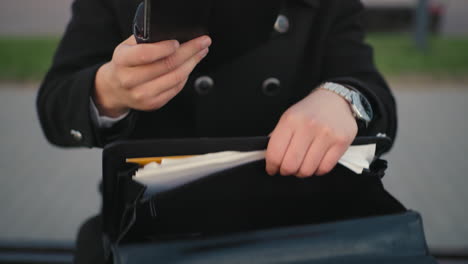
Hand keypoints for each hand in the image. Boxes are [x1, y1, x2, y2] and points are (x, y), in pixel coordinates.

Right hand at [94, 35, 211, 116]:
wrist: (115, 89)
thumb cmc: (125, 63)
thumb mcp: (127, 47)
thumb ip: (146, 40)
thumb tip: (173, 34)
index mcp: (122, 61)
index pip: (146, 54)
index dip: (165, 47)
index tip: (179, 41)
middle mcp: (130, 80)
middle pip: (167, 65)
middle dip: (189, 51)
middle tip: (202, 42)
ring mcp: (142, 94)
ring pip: (176, 77)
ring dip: (192, 63)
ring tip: (201, 52)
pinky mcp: (154, 103)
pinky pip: (176, 88)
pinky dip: (187, 75)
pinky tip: (190, 65)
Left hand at [265, 88, 357, 177]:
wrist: (335, 99)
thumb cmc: (310, 111)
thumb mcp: (288, 117)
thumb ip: (278, 137)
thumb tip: (270, 159)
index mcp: (291, 120)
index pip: (275, 154)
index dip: (272, 166)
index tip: (272, 169)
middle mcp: (308, 126)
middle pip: (290, 165)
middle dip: (286, 171)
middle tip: (287, 168)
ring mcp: (326, 135)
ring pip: (307, 170)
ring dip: (302, 172)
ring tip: (302, 164)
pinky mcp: (341, 142)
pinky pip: (324, 168)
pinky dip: (317, 170)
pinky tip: (315, 162)